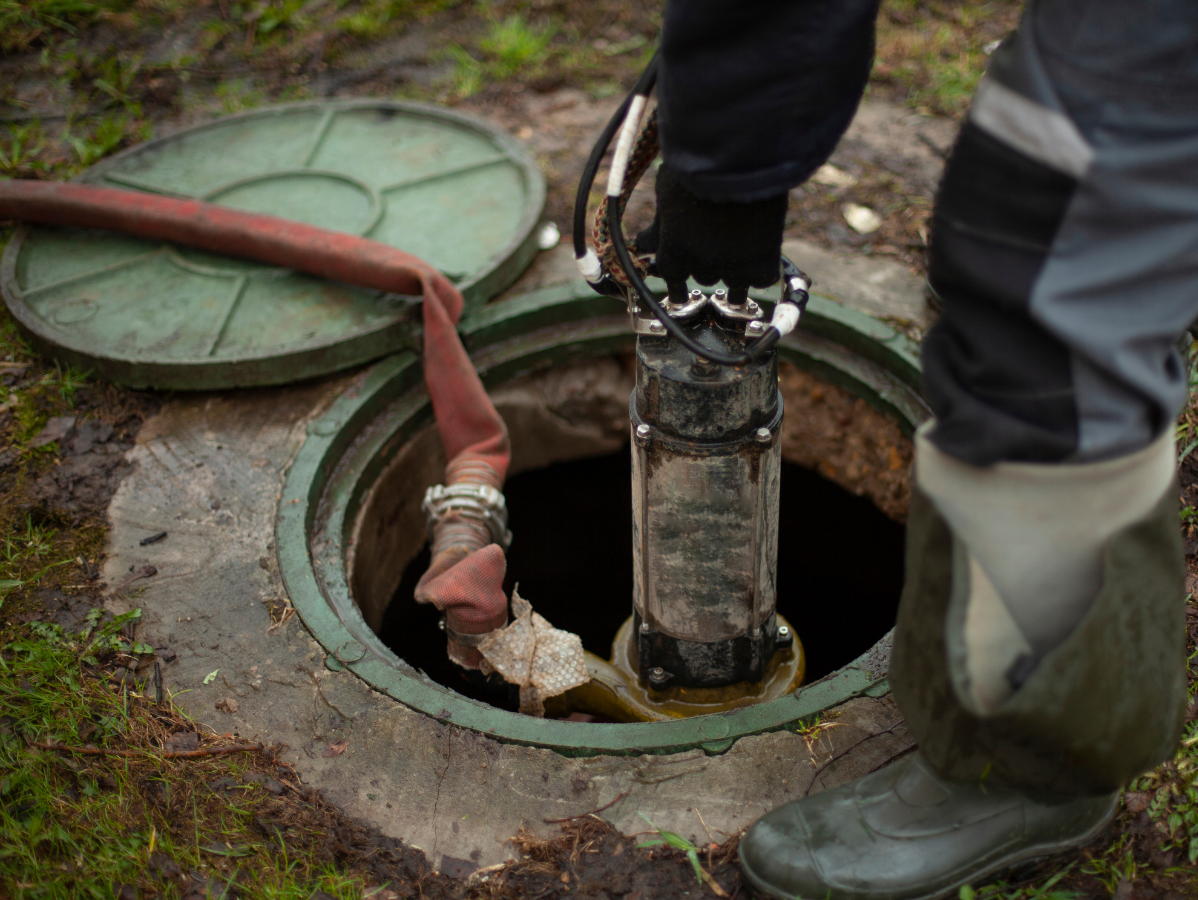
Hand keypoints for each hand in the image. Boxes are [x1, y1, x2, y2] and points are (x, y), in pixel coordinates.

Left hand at [635, 162, 787, 298]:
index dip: (675, 279)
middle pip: (702, 277)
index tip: (679, 283)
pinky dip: (761, 274)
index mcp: (673, 250)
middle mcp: (700, 266)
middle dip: (706, 264)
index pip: (670, 276)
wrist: (736, 163)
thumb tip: (645, 241)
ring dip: (734, 276)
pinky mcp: (761, 263)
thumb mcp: (664, 191)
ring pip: (732, 288)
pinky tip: (761, 266)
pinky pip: (761, 281)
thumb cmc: (694, 170)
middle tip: (714, 248)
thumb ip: (658, 221)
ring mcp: (732, 267)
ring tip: (739, 266)